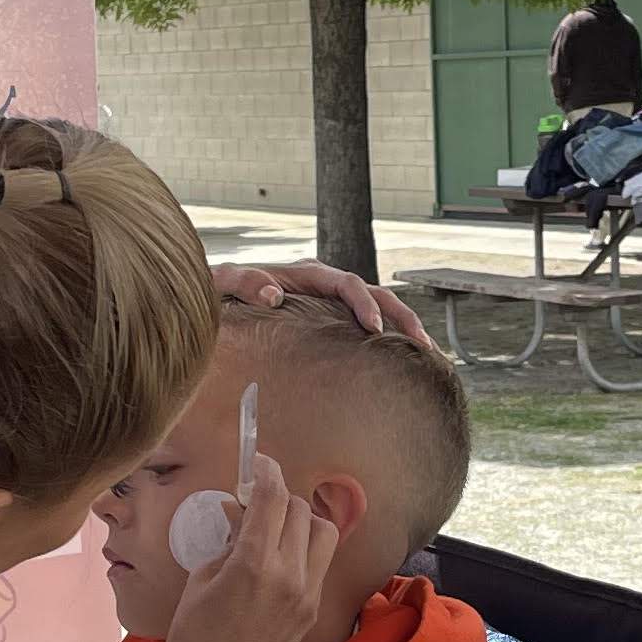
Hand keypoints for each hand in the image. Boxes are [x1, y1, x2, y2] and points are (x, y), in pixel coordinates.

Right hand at [159, 452, 336, 641]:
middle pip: (300, 510)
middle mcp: (289, 575)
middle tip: (255, 500)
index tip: (256, 462)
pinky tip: (280, 554)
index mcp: (254, 564)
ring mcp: (307, 594)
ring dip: (301, 519)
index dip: (265, 471)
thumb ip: (225, 540)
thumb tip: (238, 511)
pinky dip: (305, 547)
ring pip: (322, 533)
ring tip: (274, 526)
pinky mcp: (312, 611)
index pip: (272, 498)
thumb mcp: (200, 580)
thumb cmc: (192, 639)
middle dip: (279, 496)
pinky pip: (320, 562)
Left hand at [214, 258, 434, 351]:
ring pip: (377, 310)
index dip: (365, 305)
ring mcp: (329, 303)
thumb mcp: (224, 283)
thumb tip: (274, 295)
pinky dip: (386, 342)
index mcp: (307, 274)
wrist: (215, 298)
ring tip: (427, 358)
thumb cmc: (218, 291)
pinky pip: (363, 328)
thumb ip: (245, 282)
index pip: (348, 284)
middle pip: (376, 294)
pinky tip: (401, 366)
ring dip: (403, 330)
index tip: (375, 330)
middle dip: (403, 318)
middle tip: (424, 347)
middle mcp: (324, 286)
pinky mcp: (329, 323)